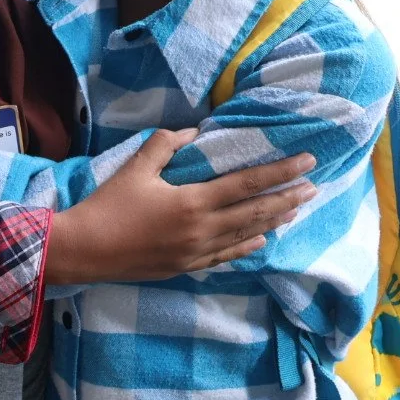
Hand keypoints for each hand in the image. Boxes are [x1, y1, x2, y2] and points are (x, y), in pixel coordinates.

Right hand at [45, 130, 315, 284]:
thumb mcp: (136, 167)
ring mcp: (197, 252)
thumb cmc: (109, 205)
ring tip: (295, 210)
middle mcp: (203, 230)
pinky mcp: (187, 266)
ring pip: (247, 236)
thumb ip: (167, 144)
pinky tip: (261, 240)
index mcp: (193, 202)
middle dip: (288, 198)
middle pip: (256, 212)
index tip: (307, 162)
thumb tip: (194, 132)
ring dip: (274, 222)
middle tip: (314, 186)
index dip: (280, 171)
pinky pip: (227, 255)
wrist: (86, 249)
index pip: (248, 183)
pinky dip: (248, 246)